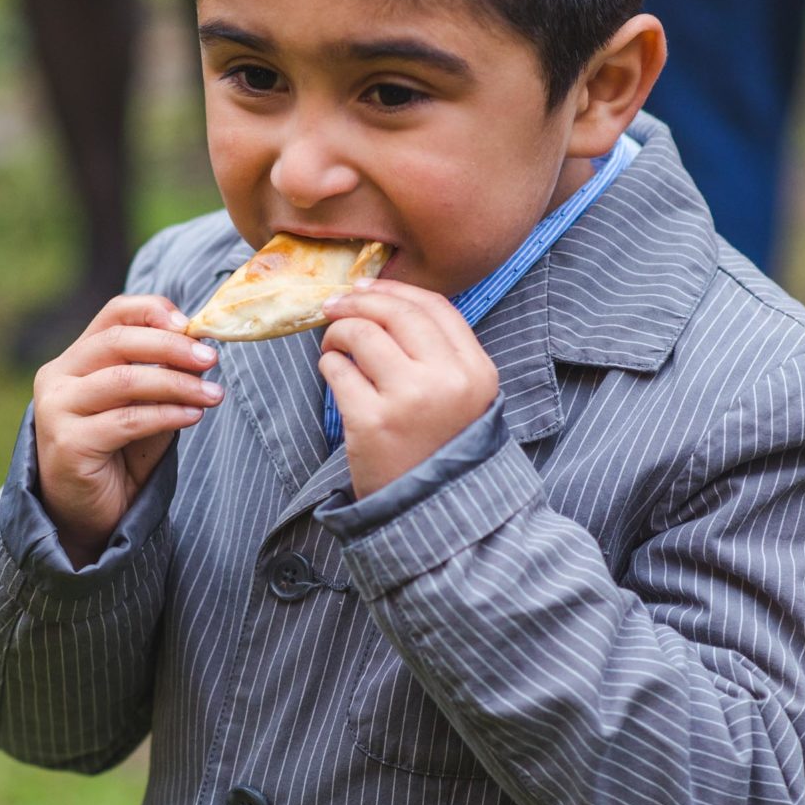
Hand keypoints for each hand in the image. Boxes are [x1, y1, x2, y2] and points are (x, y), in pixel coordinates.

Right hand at [33, 294, 222, 563]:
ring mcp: (56, 410)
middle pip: (118, 341)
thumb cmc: (117, 458)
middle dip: (171, 347)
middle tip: (210, 359)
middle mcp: (57, 378)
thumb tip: (199, 350)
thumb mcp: (140, 409)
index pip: (113, 315)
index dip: (152, 310)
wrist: (87, 517)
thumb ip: (158, 379)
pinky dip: (166, 414)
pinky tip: (192, 416)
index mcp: (74, 360)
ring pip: (125, 380)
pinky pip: (127, 420)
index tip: (191, 324)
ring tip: (212, 394)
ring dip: (176, 384)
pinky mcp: (68, 443)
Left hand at [318, 280, 499, 497]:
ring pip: (362, 334)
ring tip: (334, 346)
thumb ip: (439, 354)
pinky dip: (329, 365)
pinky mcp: (371, 422)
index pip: (434, 306)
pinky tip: (334, 375)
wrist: (430, 515)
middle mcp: (447, 380)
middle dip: (358, 302)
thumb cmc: (440, 450)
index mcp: (476, 371)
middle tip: (335, 306)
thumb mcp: (463, 399)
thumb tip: (383, 303)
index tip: (366, 289)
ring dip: (339, 333)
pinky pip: (338, 370)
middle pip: (395, 313)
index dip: (394, 290)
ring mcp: (409, 400)